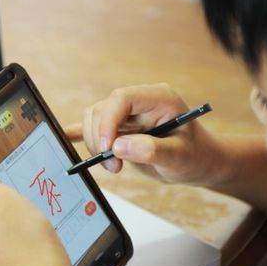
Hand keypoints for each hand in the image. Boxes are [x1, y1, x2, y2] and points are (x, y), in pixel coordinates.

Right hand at [65, 84, 224, 185]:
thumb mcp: (180, 158)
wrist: (198, 162)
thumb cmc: (195, 157)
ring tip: (114, 167)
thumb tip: (118, 146)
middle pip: (103, 109)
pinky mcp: (119, 126)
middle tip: (114, 167)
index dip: (108, 121)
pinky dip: (81, 132)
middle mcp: (140, 101)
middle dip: (100, 138)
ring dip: (95, 143)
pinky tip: (67, 137)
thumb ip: (152, 151)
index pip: (121, 98)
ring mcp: (128, 113)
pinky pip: (94, 124)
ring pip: (94, 118)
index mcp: (158, 98)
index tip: (106, 148)